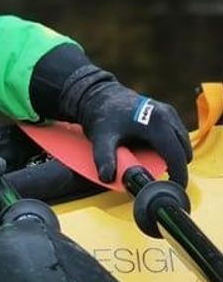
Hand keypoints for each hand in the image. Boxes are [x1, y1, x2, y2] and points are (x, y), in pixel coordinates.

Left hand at [58, 65, 191, 185]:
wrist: (98, 93)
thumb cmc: (102, 115)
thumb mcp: (101, 138)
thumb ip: (104, 158)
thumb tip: (107, 177)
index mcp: (156, 123)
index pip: (177, 156)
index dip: (179, 176)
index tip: (175, 188)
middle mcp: (166, 115)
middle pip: (183, 150)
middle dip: (176, 166)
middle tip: (161, 179)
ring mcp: (168, 112)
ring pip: (182, 142)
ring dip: (174, 155)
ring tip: (154, 163)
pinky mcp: (166, 111)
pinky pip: (176, 134)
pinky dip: (171, 145)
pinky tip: (153, 150)